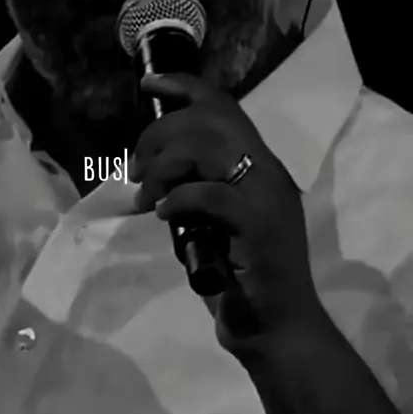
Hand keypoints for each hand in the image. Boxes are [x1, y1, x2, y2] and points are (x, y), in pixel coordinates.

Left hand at [130, 72, 322, 353]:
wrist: (278, 329)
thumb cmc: (244, 280)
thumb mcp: (216, 225)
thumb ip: (197, 194)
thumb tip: (153, 176)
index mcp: (260, 167)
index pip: (225, 107)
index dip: (185, 86)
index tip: (150, 84)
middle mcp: (268, 172)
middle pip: (210, 119)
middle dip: (160, 133)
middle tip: (136, 169)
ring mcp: (266, 196)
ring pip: (209, 146)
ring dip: (165, 166)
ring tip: (147, 196)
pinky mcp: (259, 225)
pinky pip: (210, 194)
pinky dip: (178, 199)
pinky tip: (163, 216)